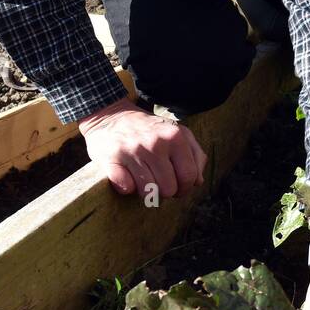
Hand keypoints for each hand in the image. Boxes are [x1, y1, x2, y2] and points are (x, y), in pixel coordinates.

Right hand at [78, 97, 207, 198]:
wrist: (111, 117)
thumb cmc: (150, 130)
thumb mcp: (178, 133)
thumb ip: (195, 155)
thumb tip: (198, 182)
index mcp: (175, 137)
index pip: (189, 177)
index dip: (185, 188)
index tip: (178, 187)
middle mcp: (155, 143)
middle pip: (169, 189)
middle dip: (166, 191)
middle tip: (159, 182)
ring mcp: (132, 152)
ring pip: (148, 193)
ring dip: (147, 191)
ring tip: (144, 177)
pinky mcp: (112, 160)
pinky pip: (126, 188)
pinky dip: (127, 186)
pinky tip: (128, 175)